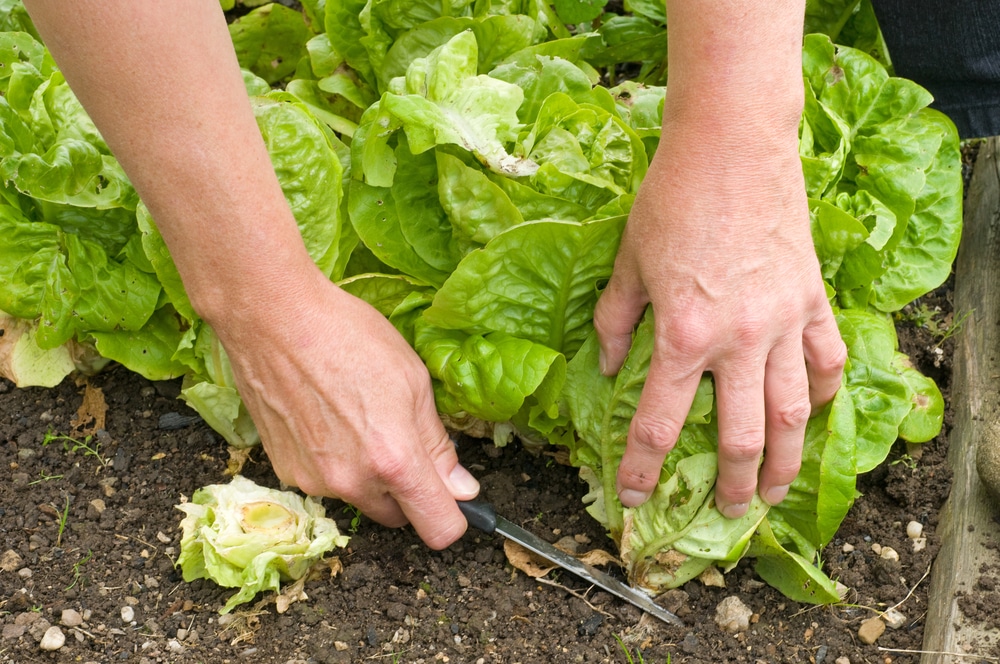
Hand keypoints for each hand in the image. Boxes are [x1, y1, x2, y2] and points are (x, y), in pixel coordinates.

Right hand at [214, 266, 479, 548]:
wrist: (274, 319)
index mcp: (394, 461)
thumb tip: (461, 489)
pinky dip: (333, 463)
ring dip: (367, 476)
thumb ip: (438, 445)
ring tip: (356, 418)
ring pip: (359, 498)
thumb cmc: (349, 337)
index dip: (453, 516)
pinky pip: (325, 483)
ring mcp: (315, 482)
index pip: (439, 529)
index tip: (452, 496)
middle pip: (397, 517)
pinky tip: (326, 419)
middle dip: (408, 492)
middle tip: (401, 441)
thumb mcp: (414, 381)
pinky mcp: (285, 472)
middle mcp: (353, 483)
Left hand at [593, 117, 845, 517]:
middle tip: (725, 513)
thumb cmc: (670, 200)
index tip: (634, 498)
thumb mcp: (627, 262)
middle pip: (739, 435)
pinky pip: (827, 360)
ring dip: (784, 460)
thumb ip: (615, 320)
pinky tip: (817, 413)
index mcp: (681, 335)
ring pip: (792, 412)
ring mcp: (781, 323)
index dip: (642, 468)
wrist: (730, 147)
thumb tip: (608, 365)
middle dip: (730, 484)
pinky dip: (826, 393)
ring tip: (775, 490)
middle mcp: (736, 341)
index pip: (658, 422)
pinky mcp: (810, 300)